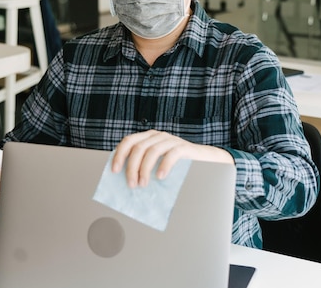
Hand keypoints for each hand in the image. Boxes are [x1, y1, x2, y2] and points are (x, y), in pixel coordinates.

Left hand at [111, 129, 233, 187]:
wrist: (205, 162)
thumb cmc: (178, 167)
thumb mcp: (158, 164)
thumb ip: (145, 167)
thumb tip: (127, 183)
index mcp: (149, 138)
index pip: (129, 141)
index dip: (120, 155)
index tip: (115, 170)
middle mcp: (158, 136)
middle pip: (138, 148)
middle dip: (132, 167)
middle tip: (131, 184)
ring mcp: (171, 140)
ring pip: (151, 151)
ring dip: (144, 169)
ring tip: (143, 184)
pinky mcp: (184, 147)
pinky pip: (171, 154)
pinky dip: (164, 166)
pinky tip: (160, 177)